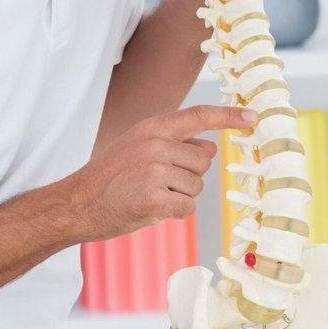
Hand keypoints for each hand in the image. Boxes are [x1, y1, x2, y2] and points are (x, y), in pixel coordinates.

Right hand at [65, 104, 256, 240]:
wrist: (75, 204)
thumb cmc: (110, 177)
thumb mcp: (137, 146)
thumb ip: (172, 142)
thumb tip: (209, 148)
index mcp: (152, 127)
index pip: (199, 116)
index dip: (228, 117)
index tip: (253, 117)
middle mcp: (155, 144)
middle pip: (204, 162)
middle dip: (189, 176)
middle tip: (156, 182)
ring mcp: (155, 171)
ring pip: (197, 186)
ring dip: (180, 196)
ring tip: (149, 194)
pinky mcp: (154, 199)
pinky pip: (187, 207)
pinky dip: (174, 212)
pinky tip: (150, 208)